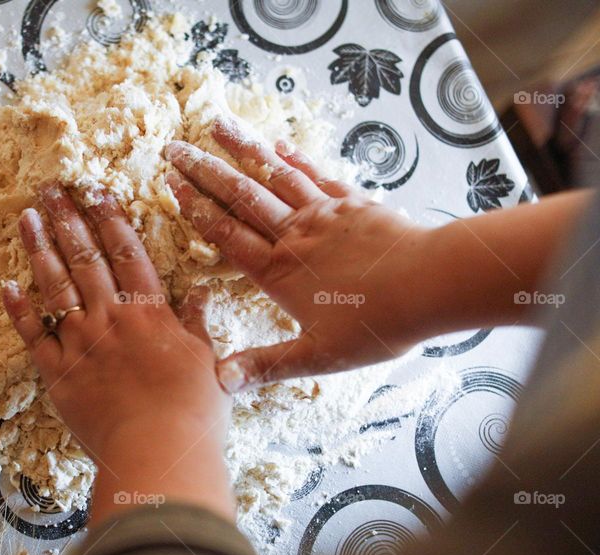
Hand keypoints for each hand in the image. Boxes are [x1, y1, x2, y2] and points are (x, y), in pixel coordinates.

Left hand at [1, 183, 234, 522]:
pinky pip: (33, 336)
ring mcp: (80, 344)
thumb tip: (200, 291)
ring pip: (55, 286)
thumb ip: (198, 324)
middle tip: (51, 187)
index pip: (127, 253)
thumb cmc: (193, 412)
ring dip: (40, 248)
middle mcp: (110, 318)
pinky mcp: (58, 374)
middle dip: (68, 220)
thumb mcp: (208, 361)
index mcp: (149, 312)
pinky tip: (6, 284)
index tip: (95, 190)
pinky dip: (19, 309)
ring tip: (27, 216)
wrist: (157, 453)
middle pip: (85, 259)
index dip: (110, 219)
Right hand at [165, 117, 434, 392]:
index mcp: (278, 272)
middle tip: (174, 147)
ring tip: (217, 125)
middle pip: (240, 196)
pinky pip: (315, 175)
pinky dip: (294, 159)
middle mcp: (294, 235)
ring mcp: (323, 214)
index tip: (170, 183)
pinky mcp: (353, 203)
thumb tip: (219, 381)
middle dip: (204, 170)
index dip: (194, 208)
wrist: (432, 284)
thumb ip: (266, 365)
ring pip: (274, 175)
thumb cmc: (376, 324)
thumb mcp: (318, 356)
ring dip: (243, 149)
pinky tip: (279, 145)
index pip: (224, 233)